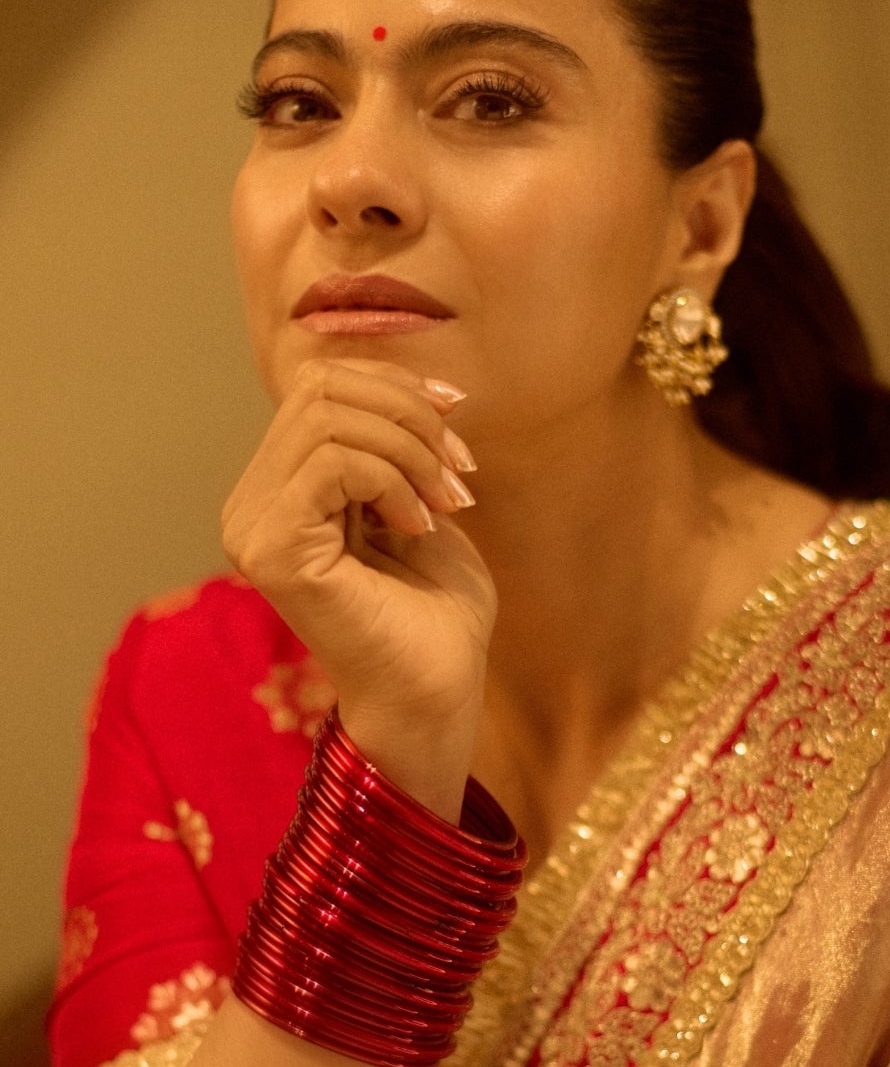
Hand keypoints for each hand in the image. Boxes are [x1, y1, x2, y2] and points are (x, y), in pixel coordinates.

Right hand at [221, 359, 493, 813]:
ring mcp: (253, 527)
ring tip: (447, 503)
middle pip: (321, 389)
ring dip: (411, 450)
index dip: (395, 385)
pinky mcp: (272, 550)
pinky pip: (336, 462)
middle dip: (409, 416)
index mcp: (279, 488)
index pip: (320, 386)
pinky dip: (395, 480)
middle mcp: (251, 504)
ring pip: (330, 418)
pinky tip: (420, 525)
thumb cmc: (435, 610)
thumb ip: (394, 439)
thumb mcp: (418, 499)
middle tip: (459, 471)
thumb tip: (407, 377)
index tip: (456, 417)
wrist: (437, 689)